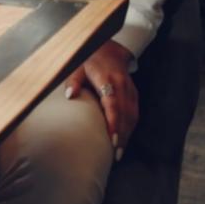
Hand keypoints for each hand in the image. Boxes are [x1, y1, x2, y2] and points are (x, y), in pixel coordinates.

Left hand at [63, 40, 138, 158]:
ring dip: (128, 133)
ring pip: (132, 114)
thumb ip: (73, 81)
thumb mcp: (77, 66)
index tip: (113, 138)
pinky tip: (125, 138)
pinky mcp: (133, 92)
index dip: (114, 122)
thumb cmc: (89, 59)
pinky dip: (131, 126)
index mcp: (107, 79)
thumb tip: (69, 96)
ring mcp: (130, 88)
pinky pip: (135, 112)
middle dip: (122, 135)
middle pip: (125, 113)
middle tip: (116, 154)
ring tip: (120, 152)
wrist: (109, 49)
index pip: (113, 104)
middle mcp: (122, 84)